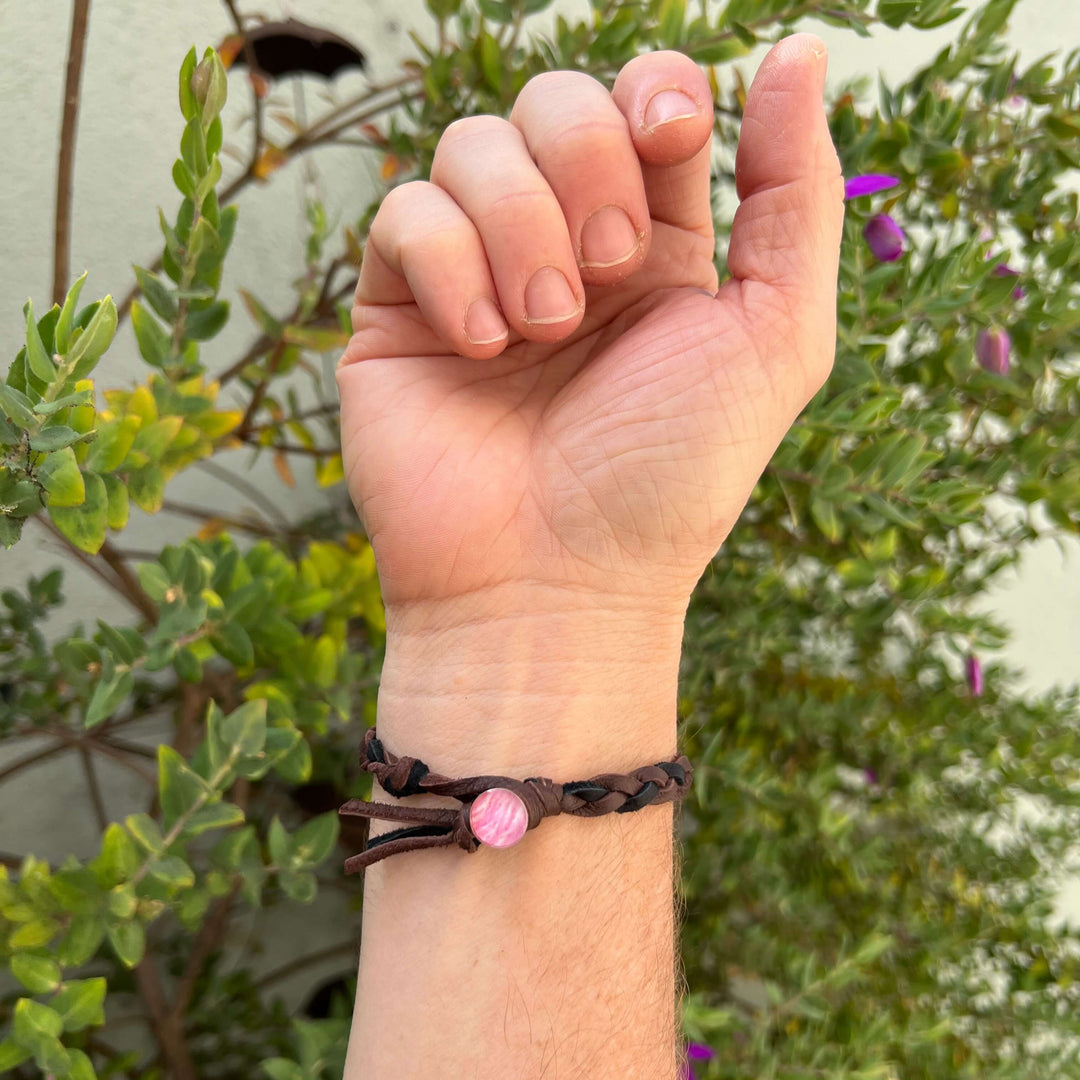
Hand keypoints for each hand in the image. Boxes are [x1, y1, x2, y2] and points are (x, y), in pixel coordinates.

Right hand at [337, 34, 843, 618]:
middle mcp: (565, 247)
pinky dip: (450, 268)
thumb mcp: (774, 338)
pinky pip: (406, 216)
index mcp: (657, 246)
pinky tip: (483, 349)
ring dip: (521, 226)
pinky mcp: (401, 309)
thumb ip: (795, 195)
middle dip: (588, 163)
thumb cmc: (670, 480)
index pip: (645, 99)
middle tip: (610, 272)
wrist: (554, 585)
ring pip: (475, 146)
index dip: (656, 92)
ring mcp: (478, 274)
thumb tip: (800, 49)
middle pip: (555, 100)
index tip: (672, 141)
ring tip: (545, 329)